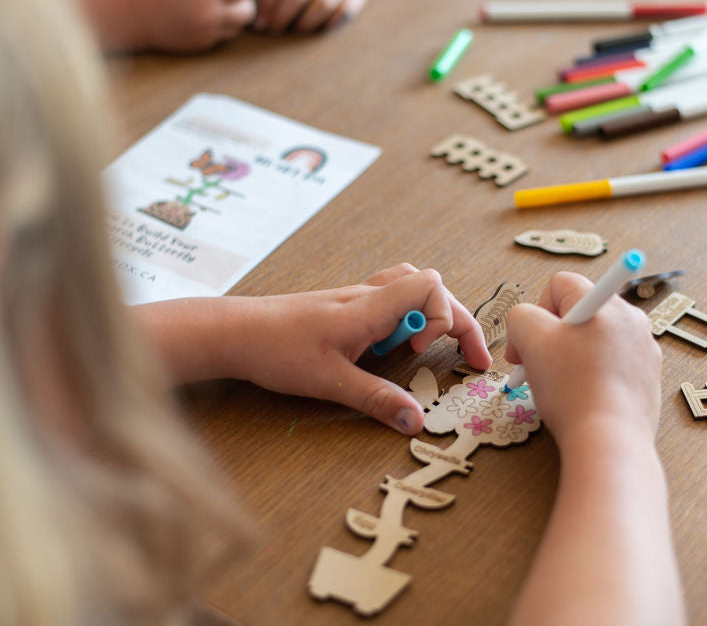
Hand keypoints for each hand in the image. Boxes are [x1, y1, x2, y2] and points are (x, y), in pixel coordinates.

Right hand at [126, 0, 255, 52]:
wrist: (136, 17)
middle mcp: (210, 14)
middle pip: (247, 11)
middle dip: (245, 3)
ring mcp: (208, 33)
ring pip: (237, 26)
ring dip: (233, 17)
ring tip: (214, 7)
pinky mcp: (203, 45)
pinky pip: (222, 36)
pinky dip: (219, 28)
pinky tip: (200, 20)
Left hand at [214, 264, 490, 433]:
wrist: (233, 332)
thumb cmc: (275, 350)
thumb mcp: (329, 382)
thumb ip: (376, 399)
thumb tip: (417, 420)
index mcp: (368, 307)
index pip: (430, 286)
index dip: (442, 317)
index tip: (420, 349)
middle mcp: (367, 295)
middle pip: (431, 287)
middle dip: (457, 321)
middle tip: (472, 360)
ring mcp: (356, 298)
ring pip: (410, 287)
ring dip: (430, 315)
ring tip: (432, 348)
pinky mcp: (344, 308)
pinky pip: (390, 298)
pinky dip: (406, 317)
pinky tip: (394, 344)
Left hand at [255, 0, 375, 33]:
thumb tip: (262, 20)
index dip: (268, 7)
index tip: (261, 24)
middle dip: (283, 16)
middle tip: (275, 30)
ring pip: (322, 6)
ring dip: (306, 22)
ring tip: (297, 31)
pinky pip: (344, 12)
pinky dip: (332, 23)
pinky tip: (322, 29)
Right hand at [505, 272, 661, 442]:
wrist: (609, 440)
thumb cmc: (571, 388)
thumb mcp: (529, 339)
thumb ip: (520, 316)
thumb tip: (526, 323)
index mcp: (604, 303)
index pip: (560, 284)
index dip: (536, 311)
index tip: (526, 346)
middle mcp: (631, 319)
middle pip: (579, 312)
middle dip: (554, 335)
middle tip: (538, 366)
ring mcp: (644, 350)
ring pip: (595, 340)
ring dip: (572, 355)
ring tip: (561, 386)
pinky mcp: (649, 378)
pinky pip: (613, 364)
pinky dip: (594, 375)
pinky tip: (582, 397)